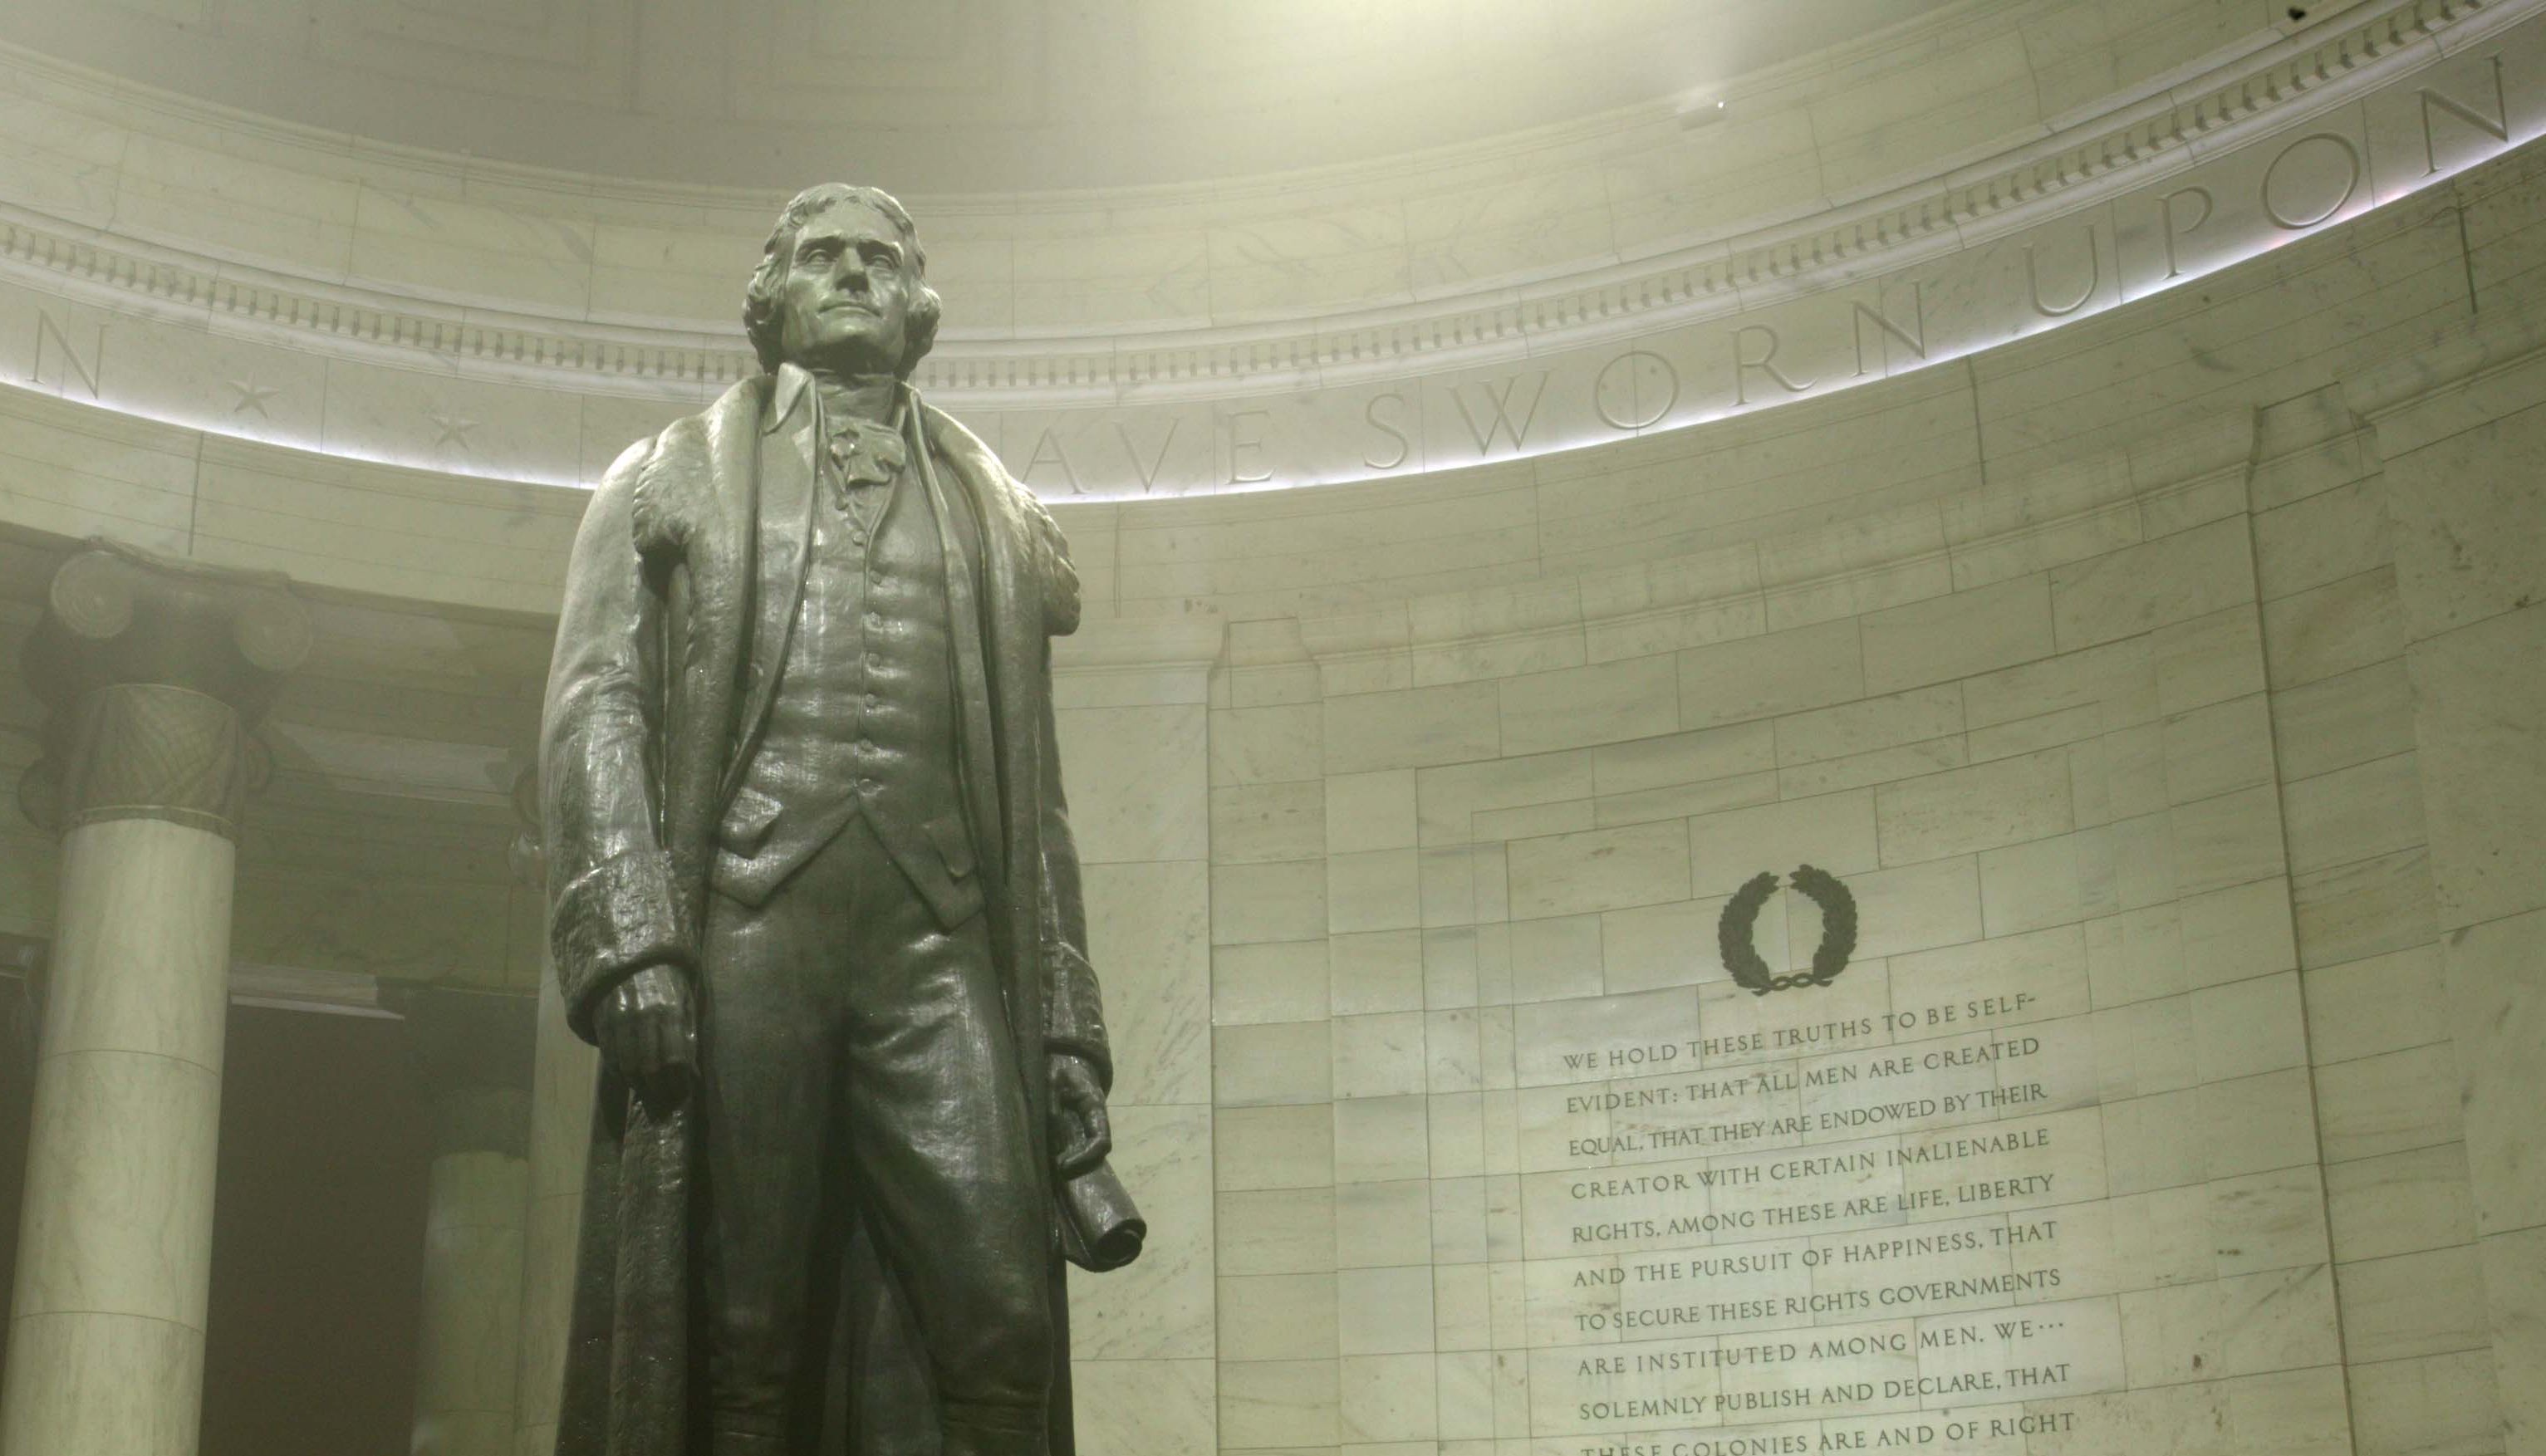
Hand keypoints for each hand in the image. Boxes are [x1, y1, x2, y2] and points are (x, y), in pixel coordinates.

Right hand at [595, 962, 695, 1111]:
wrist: (633, 959)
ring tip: (649, 1090)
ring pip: (627, 1067)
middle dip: (659, 1090)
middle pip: (650, 1068)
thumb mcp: (686, 1004)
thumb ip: (688, 1038)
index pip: (675, 1059)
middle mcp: (643, 1017)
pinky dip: (621, 1073)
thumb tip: (693, 1076)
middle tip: (666, 1099)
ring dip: (639, 1085)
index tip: (683, 1093)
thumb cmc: (668, 983)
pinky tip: (631, 1076)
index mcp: (670, 1011)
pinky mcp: (602, 1022)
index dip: (679, 1083)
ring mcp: (619, 1020)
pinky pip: (610, 1057)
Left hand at [1048, 1053, 1110, 1176]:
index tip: (1063, 1165)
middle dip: (1080, 1168)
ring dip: (1074, 1165)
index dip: (1086, 1158)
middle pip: (1098, 1154)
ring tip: (1050, 1168)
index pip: (1101, 1141)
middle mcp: (1095, 1120)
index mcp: (1094, 1107)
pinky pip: (1078, 1148)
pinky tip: (1049, 1160)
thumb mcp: (1051, 1081)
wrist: (1065, 1057)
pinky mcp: (1078, 1128)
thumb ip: (1052, 1107)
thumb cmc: (1059, 1067)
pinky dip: (1067, 1158)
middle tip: (1054, 1170)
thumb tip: (1054, 1140)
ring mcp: (1088, 1125)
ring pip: (1090, 1154)